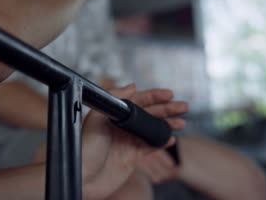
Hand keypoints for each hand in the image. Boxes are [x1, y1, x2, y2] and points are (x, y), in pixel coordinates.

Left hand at [81, 84, 187, 199]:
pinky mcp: (132, 157)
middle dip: (166, 109)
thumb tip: (132, 86)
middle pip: (149, 113)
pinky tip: (171, 139)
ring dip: (167, 125)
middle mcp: (121, 126)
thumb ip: (114, 100)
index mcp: (113, 114)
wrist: (82, 178)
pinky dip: (162, 142)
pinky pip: (150, 147)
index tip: (169, 94)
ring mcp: (127, 141)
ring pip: (152, 129)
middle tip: (183, 107)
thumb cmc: (84, 149)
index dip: (154, 96)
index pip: (137, 100)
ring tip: (181, 123)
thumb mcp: (96, 119)